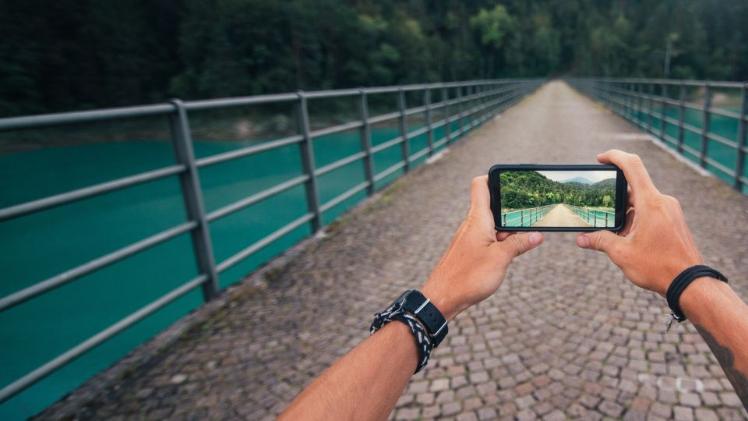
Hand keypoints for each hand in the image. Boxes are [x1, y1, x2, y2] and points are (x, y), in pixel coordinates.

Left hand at [421, 176, 543, 319]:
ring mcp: (470, 237)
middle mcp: (472, 224)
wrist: (442, 298)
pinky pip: (488, 238)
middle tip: (533, 212)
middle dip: (512, 208)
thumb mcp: (500, 259)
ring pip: (493, 224)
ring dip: (509, 228)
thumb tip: (537, 234)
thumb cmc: (467, 277)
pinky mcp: (469, 250)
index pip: (480, 185)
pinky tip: (512, 251)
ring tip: (529, 234)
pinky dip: (501, 240)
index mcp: (478, 219)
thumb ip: (519, 244)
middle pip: (492, 205)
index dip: (495, 177)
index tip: (514, 180)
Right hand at [576, 150, 702, 295]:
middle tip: (601, 214)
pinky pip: (652, 211)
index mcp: (650, 202)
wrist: (690, 283)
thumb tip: (581, 238)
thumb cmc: (658, 267)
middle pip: (634, 188)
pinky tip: (630, 238)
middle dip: (615, 200)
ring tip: (616, 234)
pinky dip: (637, 219)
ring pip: (642, 202)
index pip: (632, 166)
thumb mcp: (622, 253)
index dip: (615, 156)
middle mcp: (663, 202)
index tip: (600, 159)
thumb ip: (599, 240)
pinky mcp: (674, 220)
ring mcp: (671, 211)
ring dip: (626, 213)